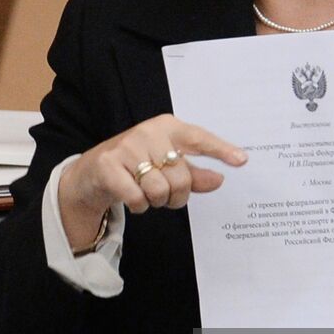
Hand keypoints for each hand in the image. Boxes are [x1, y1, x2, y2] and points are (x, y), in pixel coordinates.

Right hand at [58, 115, 246, 250]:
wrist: (92, 172)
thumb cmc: (136, 166)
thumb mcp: (166, 166)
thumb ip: (195, 174)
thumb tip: (219, 179)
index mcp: (167, 127)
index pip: (199, 138)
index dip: (221, 150)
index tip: (241, 160)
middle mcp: (149, 132)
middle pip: (182, 177)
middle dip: (176, 196)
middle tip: (165, 194)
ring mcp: (127, 146)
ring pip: (160, 190)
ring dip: (156, 201)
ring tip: (146, 193)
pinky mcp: (109, 165)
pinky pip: (138, 198)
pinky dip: (138, 206)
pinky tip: (131, 197)